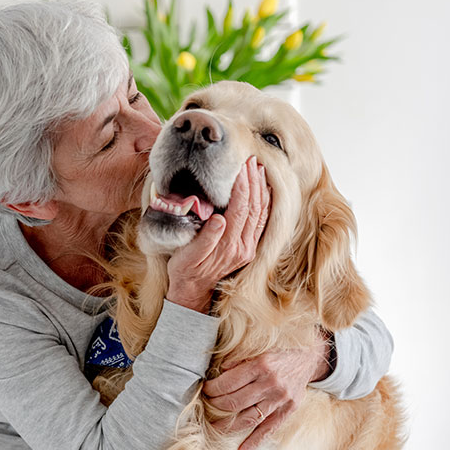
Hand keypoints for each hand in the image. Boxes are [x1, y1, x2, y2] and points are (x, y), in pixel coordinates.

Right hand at [166, 156, 270, 311]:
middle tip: (251, 160)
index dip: (242, 186)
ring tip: (258, 169)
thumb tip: (219, 220)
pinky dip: (264, 203)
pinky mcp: (250, 248)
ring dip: (261, 189)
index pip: (239, 209)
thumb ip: (206, 238)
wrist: (192, 289)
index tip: (240, 166)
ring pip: (261, 214)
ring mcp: (248, 248)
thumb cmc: (185, 267)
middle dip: (253, 182)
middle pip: (253, 208)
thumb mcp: (188, 254)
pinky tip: (263, 189)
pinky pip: (261, 221)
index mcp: (227, 245)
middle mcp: (242, 247)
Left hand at [202, 329, 331, 449]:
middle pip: (236, 402)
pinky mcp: (288, 410)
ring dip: (228, 425)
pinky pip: (269, 429)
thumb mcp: (258, 350)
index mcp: (261, 365)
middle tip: (207, 404)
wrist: (307, 359)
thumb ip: (239, 362)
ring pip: (249, 418)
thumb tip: (219, 373)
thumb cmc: (278, 354)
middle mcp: (271, 383)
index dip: (213, 389)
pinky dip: (254, 442)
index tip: (205, 390)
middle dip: (216, 405)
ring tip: (214, 427)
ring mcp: (280, 399)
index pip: (229, 382)